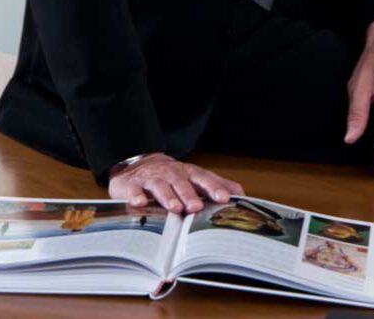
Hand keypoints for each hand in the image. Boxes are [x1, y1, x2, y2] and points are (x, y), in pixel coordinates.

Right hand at [108, 153, 243, 213]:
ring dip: (168, 196)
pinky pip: (134, 191)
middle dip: (190, 194)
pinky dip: (136, 196)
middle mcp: (171, 174)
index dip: (214, 187)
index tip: (224, 198)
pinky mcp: (132, 185)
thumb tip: (241, 194)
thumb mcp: (194, 178)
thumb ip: (216, 185)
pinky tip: (140, 203)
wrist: (139, 165)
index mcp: (189, 173)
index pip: (204, 179)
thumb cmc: (172, 176)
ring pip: (160, 186)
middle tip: (197, 206)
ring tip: (174, 208)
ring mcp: (152, 179)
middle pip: (182, 183)